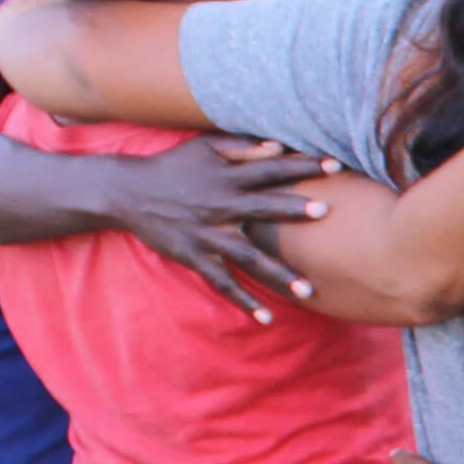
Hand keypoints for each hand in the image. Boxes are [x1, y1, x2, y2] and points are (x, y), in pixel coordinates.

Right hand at [103, 137, 334, 321]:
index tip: (336, 165)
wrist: (128, 192)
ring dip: (277, 273)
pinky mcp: (194, 256)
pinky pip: (222, 281)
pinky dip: (242, 300)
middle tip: (327, 211)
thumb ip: (243, 146)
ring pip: (247, 256)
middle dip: (294, 210)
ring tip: (308, 291)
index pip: (271, 169)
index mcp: (228, 177)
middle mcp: (221, 205)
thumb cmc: (174, 166)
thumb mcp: (205, 147)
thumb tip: (280, 145)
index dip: (302, 165)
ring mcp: (207, 234)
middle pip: (263, 208)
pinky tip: (265, 317)